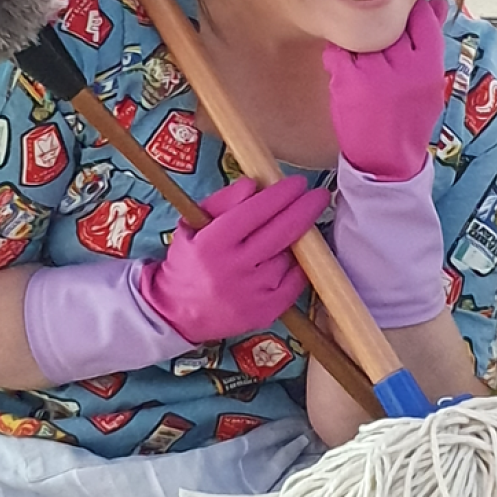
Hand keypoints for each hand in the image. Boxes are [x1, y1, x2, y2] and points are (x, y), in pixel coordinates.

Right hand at [138, 175, 327, 343]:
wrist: (178, 313)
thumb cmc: (189, 262)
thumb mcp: (192, 225)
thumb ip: (222, 201)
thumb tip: (254, 184)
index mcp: (213, 243)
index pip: (255, 211)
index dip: (281, 194)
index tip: (297, 183)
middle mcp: (234, 267)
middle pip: (281, 232)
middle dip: (305, 209)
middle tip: (319, 195)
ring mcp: (253, 292)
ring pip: (289, 256)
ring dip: (296, 240)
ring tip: (291, 232)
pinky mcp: (266, 312)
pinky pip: (295, 282)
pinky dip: (298, 267)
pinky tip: (294, 257)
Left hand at [322, 0, 447, 181]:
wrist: (387, 163)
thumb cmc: (409, 120)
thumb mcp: (430, 80)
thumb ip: (432, 41)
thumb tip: (440, 2)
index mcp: (430, 65)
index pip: (421, 17)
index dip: (408, 16)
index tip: (399, 24)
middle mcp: (406, 66)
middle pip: (389, 24)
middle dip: (381, 35)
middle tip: (378, 55)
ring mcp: (376, 73)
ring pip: (361, 35)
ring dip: (358, 48)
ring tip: (363, 70)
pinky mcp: (349, 82)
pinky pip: (337, 51)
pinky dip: (337, 60)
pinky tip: (345, 75)